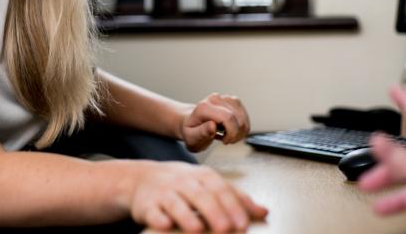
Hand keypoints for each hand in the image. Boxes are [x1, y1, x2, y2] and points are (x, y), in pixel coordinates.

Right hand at [129, 161, 267, 232]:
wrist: (141, 179)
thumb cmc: (182, 184)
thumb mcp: (208, 185)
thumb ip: (236, 198)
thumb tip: (264, 211)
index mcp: (203, 177)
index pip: (221, 189)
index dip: (233, 205)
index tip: (244, 223)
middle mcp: (184, 182)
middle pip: (200, 195)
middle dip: (214, 212)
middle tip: (227, 229)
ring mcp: (164, 192)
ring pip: (176, 202)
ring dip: (186, 216)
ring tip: (197, 230)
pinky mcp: (147, 204)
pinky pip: (153, 211)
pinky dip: (158, 218)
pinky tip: (165, 225)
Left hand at [181, 94, 250, 151]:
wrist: (190, 123)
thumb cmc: (191, 132)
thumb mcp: (192, 138)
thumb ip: (201, 132)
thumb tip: (212, 125)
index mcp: (204, 107)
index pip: (228, 118)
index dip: (232, 133)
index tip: (225, 142)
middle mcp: (214, 99)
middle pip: (238, 118)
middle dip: (236, 134)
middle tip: (226, 141)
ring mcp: (224, 98)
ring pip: (243, 117)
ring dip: (240, 131)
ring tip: (228, 136)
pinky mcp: (232, 101)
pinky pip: (245, 115)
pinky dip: (242, 127)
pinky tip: (233, 131)